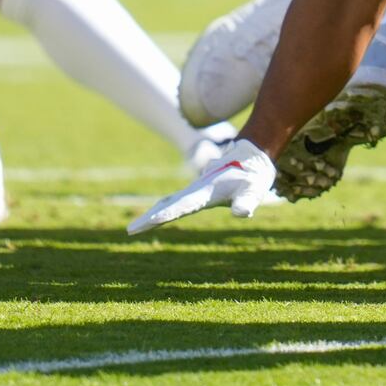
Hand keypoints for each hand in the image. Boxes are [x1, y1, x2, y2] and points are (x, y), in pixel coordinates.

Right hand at [127, 139, 275, 233]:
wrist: (253, 155)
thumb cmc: (255, 175)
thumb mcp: (255, 190)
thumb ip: (247, 201)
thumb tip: (242, 213)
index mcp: (208, 191)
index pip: (185, 205)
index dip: (168, 213)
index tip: (151, 220)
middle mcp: (198, 189)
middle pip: (170, 204)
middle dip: (150, 217)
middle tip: (131, 230)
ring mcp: (197, 188)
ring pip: (170, 201)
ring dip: (153, 213)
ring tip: (136, 227)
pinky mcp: (199, 190)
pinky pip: (177, 200)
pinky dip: (163, 207)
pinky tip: (158, 213)